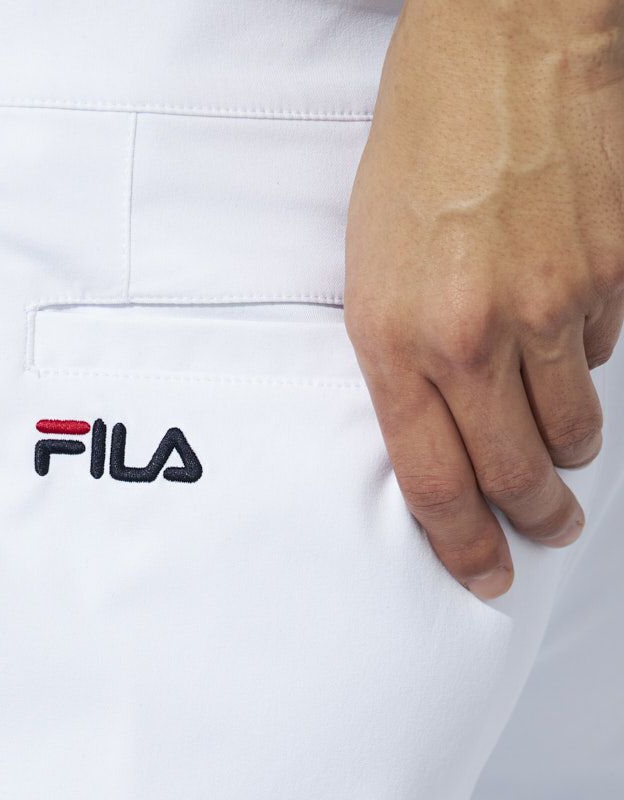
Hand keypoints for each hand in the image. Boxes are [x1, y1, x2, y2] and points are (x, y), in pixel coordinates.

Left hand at [344, 0, 623, 598]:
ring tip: (564, 454)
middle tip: (549, 532)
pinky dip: (591, 365)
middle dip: (535, 518)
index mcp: (395, 338)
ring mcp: (550, 304)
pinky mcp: (611, 272)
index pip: (433, 482)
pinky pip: (608, 355)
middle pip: (515, 472)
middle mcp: (472, 334)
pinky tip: (571, 342)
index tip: (486, 577)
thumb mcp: (368, 272)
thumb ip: (399, 362)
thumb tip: (441, 436)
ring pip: (575, 425)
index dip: (463, 546)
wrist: (499, 48)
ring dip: (571, 453)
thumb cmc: (420, 154)